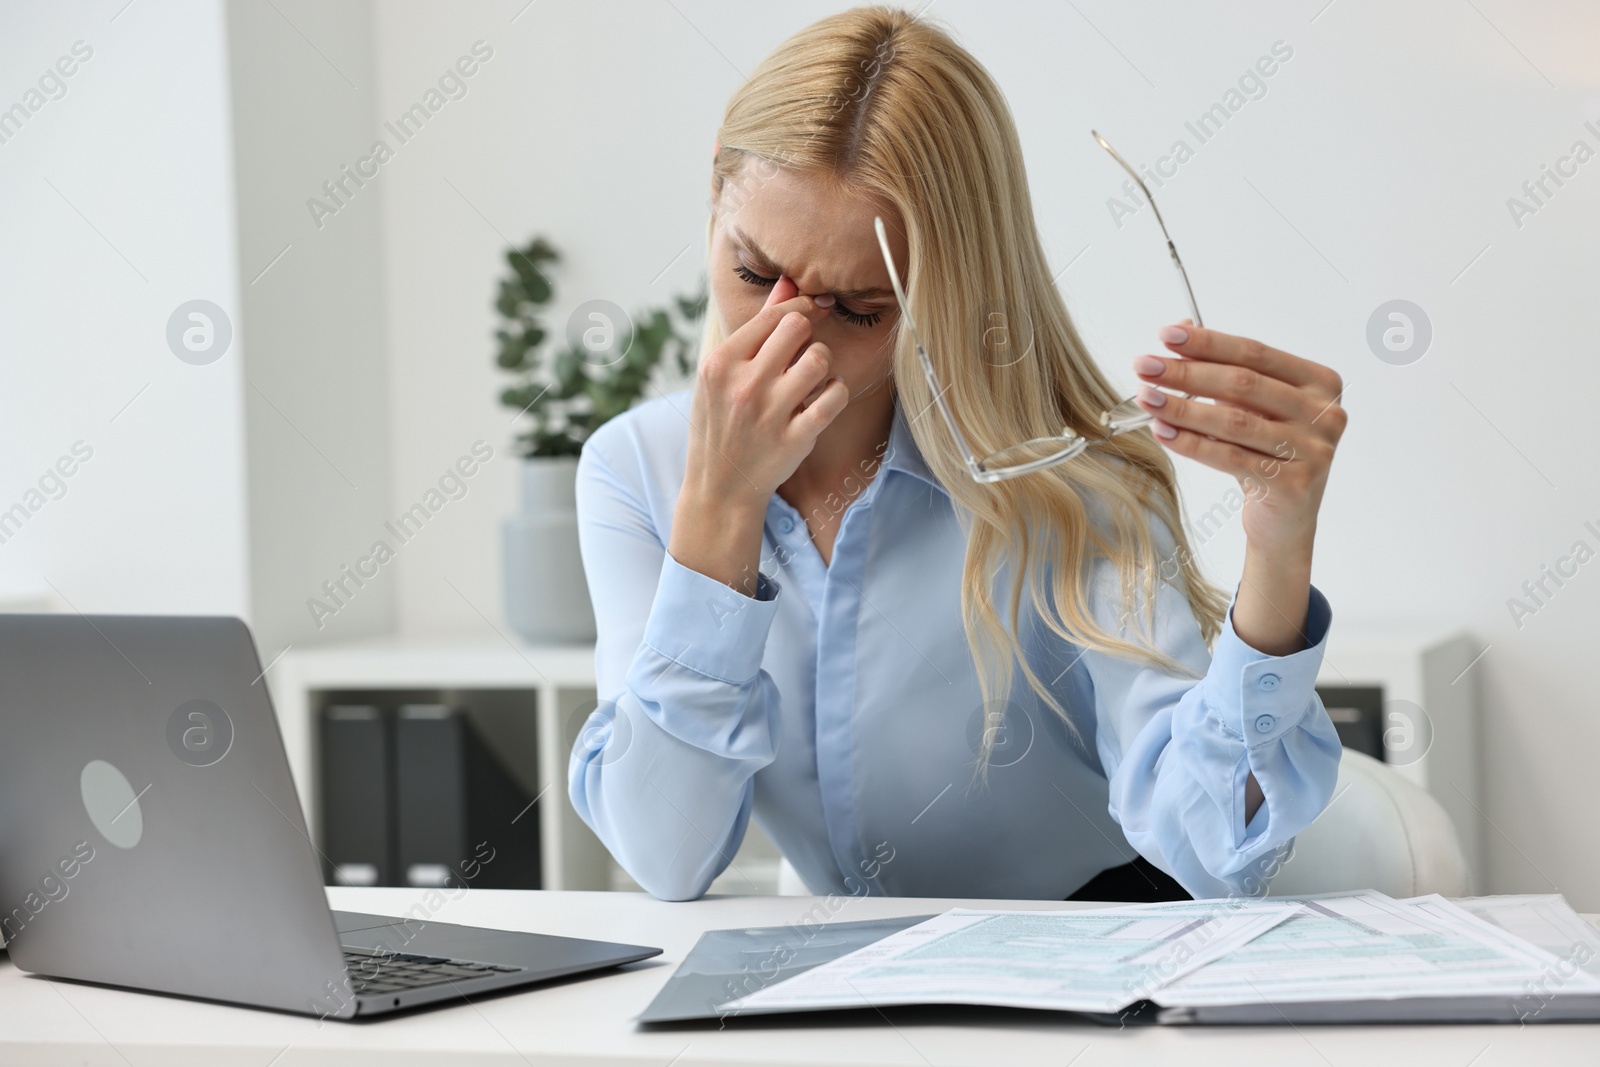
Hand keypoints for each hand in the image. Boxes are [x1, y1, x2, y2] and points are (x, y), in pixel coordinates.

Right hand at [683, 274, 849, 510]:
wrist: (721, 486)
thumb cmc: (722, 422)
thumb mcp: (723, 374)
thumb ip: (757, 327)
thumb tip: (787, 282)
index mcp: (721, 364)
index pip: (773, 315)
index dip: (801, 305)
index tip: (814, 308)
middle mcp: (744, 386)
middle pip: (799, 328)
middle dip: (809, 333)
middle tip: (804, 349)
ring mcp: (770, 414)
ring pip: (820, 359)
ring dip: (823, 363)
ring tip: (814, 376)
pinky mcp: (795, 439)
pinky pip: (835, 397)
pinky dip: (836, 391)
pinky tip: (826, 396)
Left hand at [1131, 321, 1345, 556]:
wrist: (1285, 520)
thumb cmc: (1266, 454)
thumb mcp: (1251, 409)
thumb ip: (1224, 369)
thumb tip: (1181, 329)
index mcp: (1320, 383)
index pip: (1255, 353)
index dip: (1208, 343)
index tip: (1165, 335)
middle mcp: (1325, 414)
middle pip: (1243, 384)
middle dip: (1187, 372)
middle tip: (1145, 365)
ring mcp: (1314, 450)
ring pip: (1234, 422)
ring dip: (1183, 407)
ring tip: (1147, 398)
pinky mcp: (1294, 484)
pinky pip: (1231, 457)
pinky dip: (1191, 443)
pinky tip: (1163, 432)